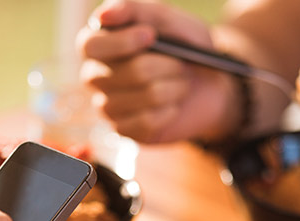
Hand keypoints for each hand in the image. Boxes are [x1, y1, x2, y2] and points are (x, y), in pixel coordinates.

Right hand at [78, 0, 239, 142]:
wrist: (210, 84)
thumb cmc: (184, 47)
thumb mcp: (167, 19)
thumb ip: (135, 10)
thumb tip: (104, 15)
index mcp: (98, 44)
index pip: (90, 45)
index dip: (121, 42)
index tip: (150, 36)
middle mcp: (95, 76)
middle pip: (127, 72)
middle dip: (166, 66)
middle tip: (181, 64)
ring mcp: (107, 106)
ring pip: (144, 96)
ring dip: (175, 88)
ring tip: (182, 83)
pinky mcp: (124, 130)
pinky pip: (146, 122)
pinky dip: (170, 111)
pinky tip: (174, 105)